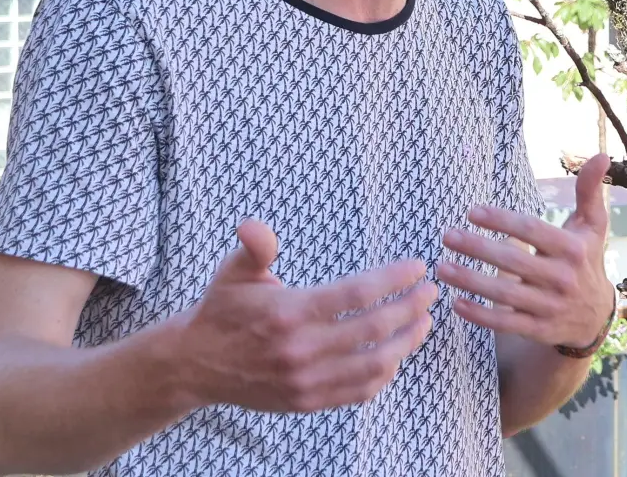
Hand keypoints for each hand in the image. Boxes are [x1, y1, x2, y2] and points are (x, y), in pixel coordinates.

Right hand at [176, 220, 436, 412]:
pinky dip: (385, 374)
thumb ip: (254, 247)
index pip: (356, 294)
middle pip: (374, 329)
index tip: (418, 267)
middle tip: (431, 291)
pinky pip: (359, 392)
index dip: (393, 280)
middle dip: (411, 308)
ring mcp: (306, 381)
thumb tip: (254, 226)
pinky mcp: (307, 401)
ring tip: (425, 322)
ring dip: (407, 343)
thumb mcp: (233, 272)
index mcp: (289, 313)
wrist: (195, 364)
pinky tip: (397, 355)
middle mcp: (301, 350)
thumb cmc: (222, 310)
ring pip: (374, 364)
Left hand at [437, 154, 615, 348]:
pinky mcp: (538, 330)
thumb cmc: (586, 259)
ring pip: (504, 294)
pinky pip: (505, 323)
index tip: (472, 211)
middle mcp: (563, 279)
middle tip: (447, 236)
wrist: (595, 316)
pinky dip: (479, 315)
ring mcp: (550, 307)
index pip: (532, 231)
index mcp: (573, 249)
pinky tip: (455, 302)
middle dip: (477, 248)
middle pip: (513, 262)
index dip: (502, 221)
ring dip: (470, 281)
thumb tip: (601, 155)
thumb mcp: (592, 226)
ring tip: (442, 267)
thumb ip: (589, 191)